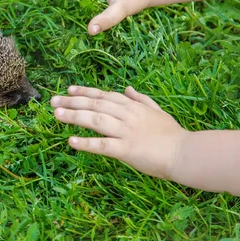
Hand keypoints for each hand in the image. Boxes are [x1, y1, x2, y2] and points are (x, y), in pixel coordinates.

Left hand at [51, 85, 188, 179]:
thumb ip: (141, 99)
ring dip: (74, 116)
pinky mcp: (127, 149)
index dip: (85, 91)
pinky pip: (103, 145)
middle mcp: (127, 115)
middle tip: (53, 100)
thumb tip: (127, 88)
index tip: (68, 89)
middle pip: (95, 104)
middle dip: (73, 101)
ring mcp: (126, 131)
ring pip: (95, 120)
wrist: (186, 152)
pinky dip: (86, 143)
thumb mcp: (157, 110)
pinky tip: (71, 141)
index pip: (104, 95)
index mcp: (133, 106)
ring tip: (56, 114)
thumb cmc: (172, 134)